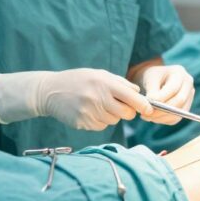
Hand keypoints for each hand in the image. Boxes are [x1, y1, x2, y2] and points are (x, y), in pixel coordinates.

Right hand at [0, 68, 151, 130]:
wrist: (50, 91)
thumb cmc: (78, 80)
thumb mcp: (99, 74)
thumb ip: (120, 83)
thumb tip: (139, 94)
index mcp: (104, 83)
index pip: (131, 97)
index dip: (143, 105)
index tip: (150, 110)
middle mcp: (98, 97)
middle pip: (126, 113)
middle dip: (128, 111)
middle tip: (119, 105)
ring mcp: (90, 112)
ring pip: (114, 120)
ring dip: (111, 115)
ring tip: (98, 104)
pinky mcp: (83, 123)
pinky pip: (101, 126)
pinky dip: (100, 120)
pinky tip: (89, 111)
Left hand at [131, 64, 194, 124]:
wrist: (155, 78)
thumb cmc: (152, 76)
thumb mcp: (150, 79)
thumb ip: (152, 91)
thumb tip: (151, 107)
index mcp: (180, 72)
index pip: (173, 89)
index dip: (160, 100)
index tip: (146, 105)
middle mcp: (188, 85)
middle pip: (179, 101)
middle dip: (161, 110)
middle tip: (144, 114)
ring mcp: (189, 97)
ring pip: (178, 113)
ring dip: (160, 118)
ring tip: (146, 116)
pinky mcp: (185, 108)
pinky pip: (175, 119)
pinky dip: (162, 120)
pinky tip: (152, 117)